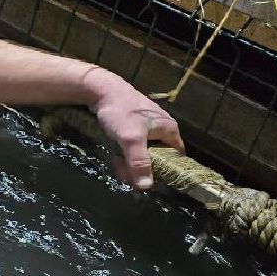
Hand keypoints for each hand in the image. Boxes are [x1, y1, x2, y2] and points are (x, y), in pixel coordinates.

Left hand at [86, 74, 183, 188]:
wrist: (99, 89)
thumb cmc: (120, 111)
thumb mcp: (131, 139)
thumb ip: (139, 162)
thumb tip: (146, 186)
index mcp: (169, 129)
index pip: (177, 156)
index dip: (167, 170)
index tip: (152, 182)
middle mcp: (161, 127)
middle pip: (156, 157)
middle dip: (140, 168)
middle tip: (124, 173)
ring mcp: (146, 125)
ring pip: (141, 151)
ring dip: (129, 161)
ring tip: (115, 162)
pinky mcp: (132, 124)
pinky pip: (132, 144)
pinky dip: (123, 151)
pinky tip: (113, 154)